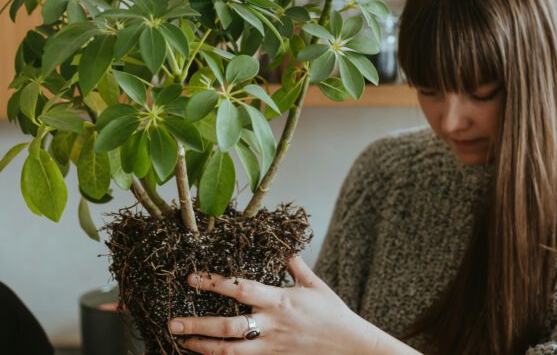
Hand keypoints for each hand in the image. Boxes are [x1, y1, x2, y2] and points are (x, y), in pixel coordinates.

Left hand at [168, 256, 378, 354]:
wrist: (350, 347)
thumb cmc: (333, 313)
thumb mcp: (314, 284)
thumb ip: (294, 265)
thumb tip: (282, 247)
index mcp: (279, 300)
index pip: (241, 290)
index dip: (214, 283)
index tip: (192, 278)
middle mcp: (271, 325)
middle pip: (228, 328)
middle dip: (197, 326)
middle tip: (172, 323)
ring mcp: (271, 346)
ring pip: (230, 351)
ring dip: (202, 347)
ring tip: (181, 341)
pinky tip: (207, 354)